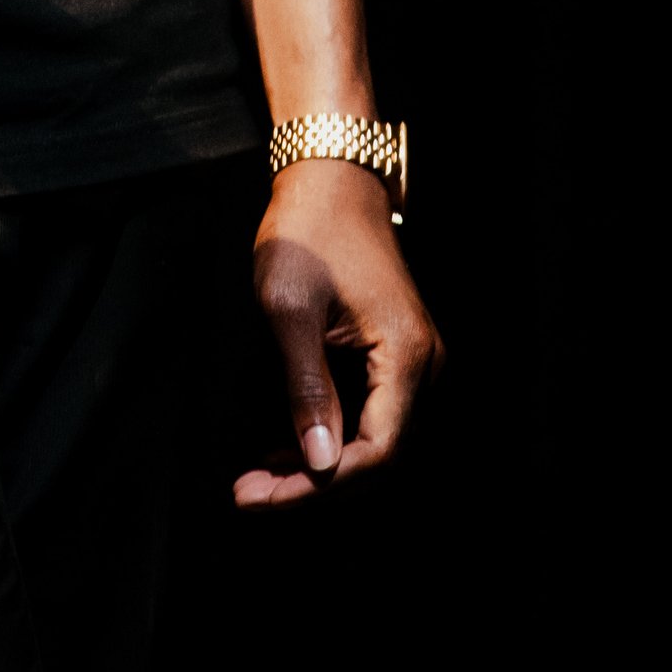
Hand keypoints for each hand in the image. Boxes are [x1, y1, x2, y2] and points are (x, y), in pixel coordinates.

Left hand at [235, 161, 441, 506]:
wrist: (331, 178)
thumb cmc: (307, 231)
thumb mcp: (289, 306)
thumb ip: (305, 386)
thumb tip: (318, 464)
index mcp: (407, 355)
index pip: (376, 453)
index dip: (319, 485)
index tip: (260, 493)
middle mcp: (423, 365)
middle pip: (376, 454)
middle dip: (312, 482)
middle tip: (247, 491)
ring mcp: (413, 361)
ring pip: (371, 439)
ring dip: (316, 465)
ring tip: (257, 477)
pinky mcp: (395, 355)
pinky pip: (368, 414)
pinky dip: (325, 435)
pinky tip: (281, 447)